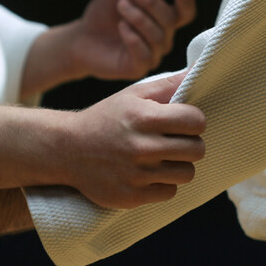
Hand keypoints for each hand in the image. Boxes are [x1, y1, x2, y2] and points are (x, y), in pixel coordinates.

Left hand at [19, 0, 195, 98]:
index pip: (185, 14)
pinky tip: (121, 26)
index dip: (186, 3)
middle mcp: (163, 38)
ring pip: (157, 37)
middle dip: (151, 2)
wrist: (82, 37)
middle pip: (169, 21)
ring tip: (121, 5)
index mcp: (163, 19)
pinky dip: (133, 38)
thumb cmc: (105, 14)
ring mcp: (153, 55)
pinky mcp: (138, 68)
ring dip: (139, 17)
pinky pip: (144, 55)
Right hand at [61, 71, 205, 208]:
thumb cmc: (105, 119)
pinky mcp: (132, 196)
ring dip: (179, 166)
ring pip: (187, 173)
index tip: (183, 122)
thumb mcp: (132, 95)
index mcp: (144, 118)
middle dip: (190, 144)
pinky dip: (163, 184)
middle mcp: (142, 147)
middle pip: (197, 150)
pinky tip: (148, 174)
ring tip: (162, 158)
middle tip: (175, 142)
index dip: (194, 121)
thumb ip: (168, 84)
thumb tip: (199, 69)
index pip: (196, 121)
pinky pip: (170, 192)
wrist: (66, 150)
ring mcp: (137, 175)